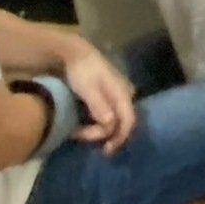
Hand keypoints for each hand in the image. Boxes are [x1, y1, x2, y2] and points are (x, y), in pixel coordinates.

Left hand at [62, 39, 136, 153]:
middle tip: (81, 136)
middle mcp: (125, 96)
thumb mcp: (88, 88)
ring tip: (78, 131)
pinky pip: (109, 116)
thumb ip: (99, 105)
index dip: (120, 138)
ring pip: (114, 121)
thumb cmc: (82, 70)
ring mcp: (118, 97)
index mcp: (122, 93)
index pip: (129, 121)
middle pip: (121, 123)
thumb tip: (110, 123)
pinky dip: (97, 124)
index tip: (107, 150)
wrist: (76, 53)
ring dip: (98, 130)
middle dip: (103, 134)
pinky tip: (84, 125)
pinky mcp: (110, 98)